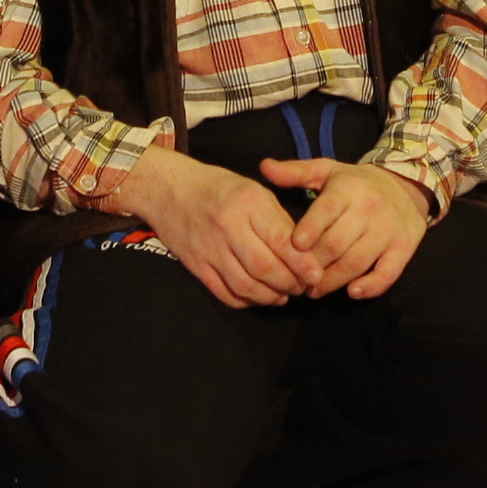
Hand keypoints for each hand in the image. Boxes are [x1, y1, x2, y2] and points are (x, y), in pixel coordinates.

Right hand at [112, 144, 307, 308]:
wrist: (170, 189)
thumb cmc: (219, 187)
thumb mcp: (254, 191)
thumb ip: (277, 220)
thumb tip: (303, 252)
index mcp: (248, 202)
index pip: (281, 239)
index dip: (302, 263)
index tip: (316, 275)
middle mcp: (228, 226)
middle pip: (264, 267)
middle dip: (289, 283)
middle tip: (302, 287)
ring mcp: (209, 249)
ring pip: (246, 285)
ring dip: (270, 296)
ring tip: (283, 294)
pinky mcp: (196, 266)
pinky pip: (224, 292)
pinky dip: (246, 300)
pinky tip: (258, 296)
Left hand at [255, 157, 431, 297]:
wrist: (405, 186)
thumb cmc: (356, 183)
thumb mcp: (327, 170)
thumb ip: (295, 172)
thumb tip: (264, 167)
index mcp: (347, 189)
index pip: (326, 210)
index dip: (310, 229)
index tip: (294, 246)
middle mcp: (369, 209)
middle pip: (337, 243)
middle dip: (314, 264)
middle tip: (296, 279)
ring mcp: (388, 230)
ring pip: (357, 262)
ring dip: (333, 281)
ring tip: (314, 291)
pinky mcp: (403, 248)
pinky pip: (387, 273)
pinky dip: (370, 287)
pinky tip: (352, 292)